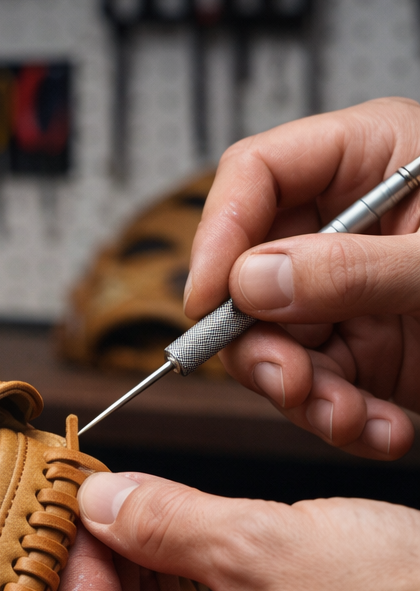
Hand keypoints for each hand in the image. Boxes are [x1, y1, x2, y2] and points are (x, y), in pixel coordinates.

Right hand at [186, 97, 419, 459]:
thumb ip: (354, 268)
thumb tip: (254, 280)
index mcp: (371, 162)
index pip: (258, 176)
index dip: (219, 233)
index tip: (209, 298)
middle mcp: (347, 230)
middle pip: (250, 276)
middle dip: (261, 343)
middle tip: (287, 381)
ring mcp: (351, 295)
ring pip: (274, 345)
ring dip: (303, 396)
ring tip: (348, 418)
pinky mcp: (365, 351)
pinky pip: (317, 388)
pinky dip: (341, 421)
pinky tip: (382, 428)